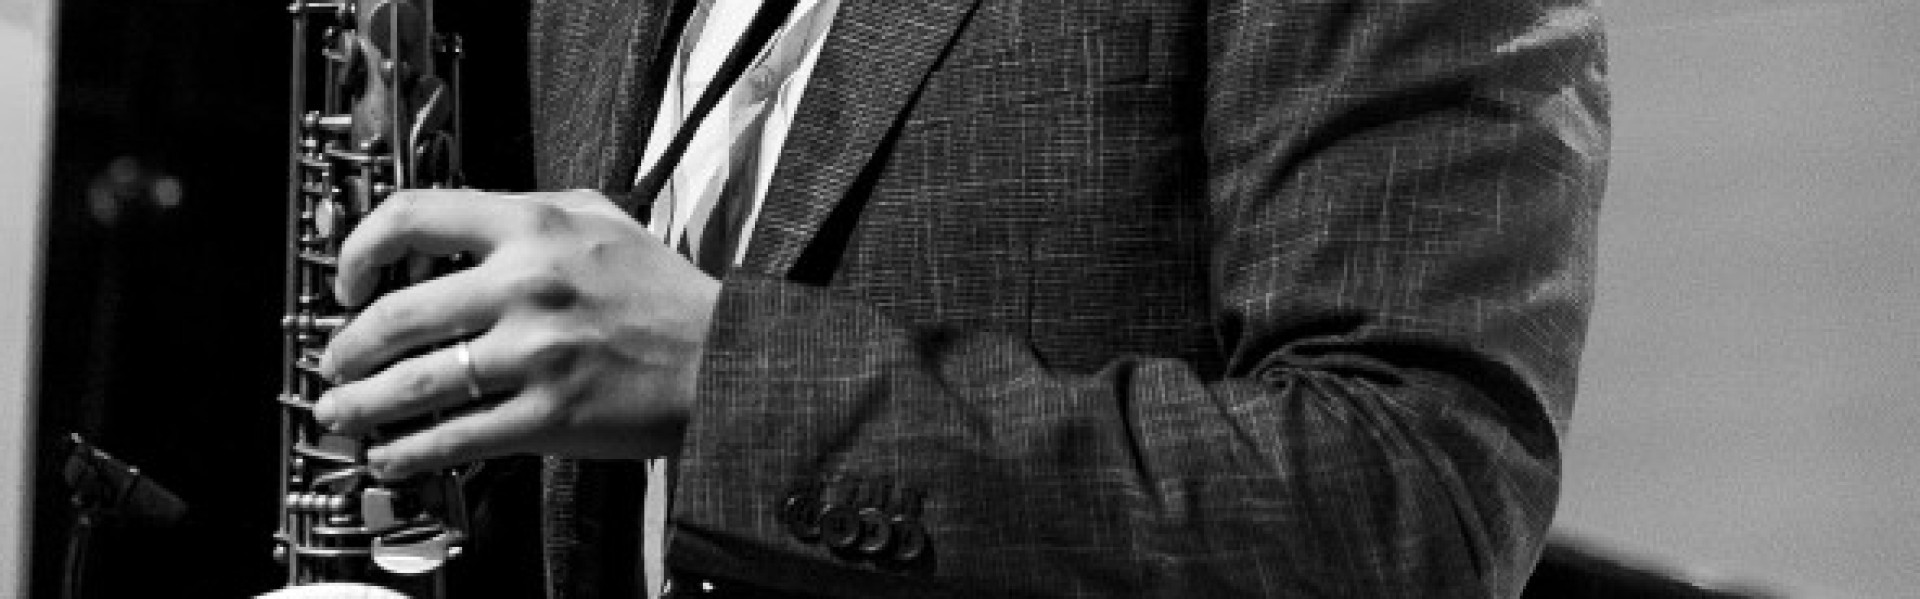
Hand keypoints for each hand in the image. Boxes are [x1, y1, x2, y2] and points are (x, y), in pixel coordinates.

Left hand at [314, 189, 718, 479]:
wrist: (726, 360)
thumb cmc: (666, 294)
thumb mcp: (601, 218)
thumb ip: (528, 212)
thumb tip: (455, 223)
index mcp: (535, 226)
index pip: (413, 217)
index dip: (359, 250)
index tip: (348, 280)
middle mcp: (528, 285)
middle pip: (396, 314)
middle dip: (346, 347)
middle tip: (334, 363)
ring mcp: (536, 354)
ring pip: (414, 383)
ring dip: (360, 404)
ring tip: (340, 412)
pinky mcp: (549, 416)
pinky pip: (456, 438)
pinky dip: (409, 452)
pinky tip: (391, 455)